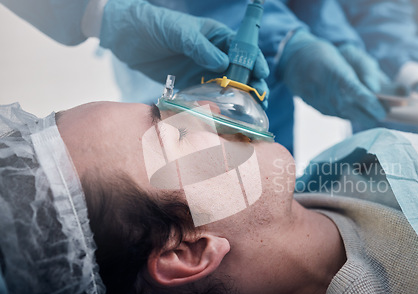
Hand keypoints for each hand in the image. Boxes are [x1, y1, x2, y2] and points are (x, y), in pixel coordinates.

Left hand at [99, 0, 268, 99]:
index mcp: (215, 36)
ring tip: (250, 110)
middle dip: (252, 83)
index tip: (261, 73)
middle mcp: (213, 53)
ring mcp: (202, 69)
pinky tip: (225, 115)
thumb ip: (200, 47)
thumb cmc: (154, 24)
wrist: (126, 35)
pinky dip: (218, 105)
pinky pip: (208, 95)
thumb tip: (223, 64)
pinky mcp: (190, 83)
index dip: (254, 60)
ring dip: (239, 97)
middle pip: (240, 69)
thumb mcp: (178, 32)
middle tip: (260, 97)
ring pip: (227, 85)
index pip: (242, 48)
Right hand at [278, 30, 385, 128]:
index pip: (359, 94)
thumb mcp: (346, 54)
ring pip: (352, 117)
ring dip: (365, 115)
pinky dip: (353, 113)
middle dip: (374, 114)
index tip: (384, 109)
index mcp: (337, 76)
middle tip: (385, 108)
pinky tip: (356, 106)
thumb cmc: (324, 55)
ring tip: (374, 107)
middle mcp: (331, 95)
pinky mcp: (322, 111)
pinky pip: (343, 116)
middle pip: (358, 113)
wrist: (294, 63)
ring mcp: (325, 105)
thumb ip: (366, 69)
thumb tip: (377, 89)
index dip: (374, 104)